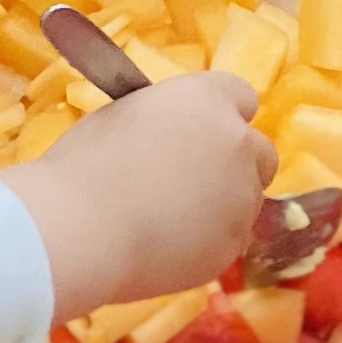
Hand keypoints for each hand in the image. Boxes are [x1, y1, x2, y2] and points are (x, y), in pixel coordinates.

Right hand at [0, 72, 272, 317]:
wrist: (81, 230)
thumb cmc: (85, 163)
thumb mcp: (122, 113)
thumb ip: (165, 118)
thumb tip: (172, 134)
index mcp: (207, 99)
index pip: (241, 96)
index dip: (220, 114)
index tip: (196, 131)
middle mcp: (237, 143)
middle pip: (260, 151)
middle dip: (236, 162)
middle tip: (193, 178)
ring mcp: (241, 198)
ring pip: (248, 199)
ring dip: (223, 203)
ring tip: (172, 219)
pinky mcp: (232, 245)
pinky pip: (229, 238)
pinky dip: (208, 240)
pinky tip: (168, 246)